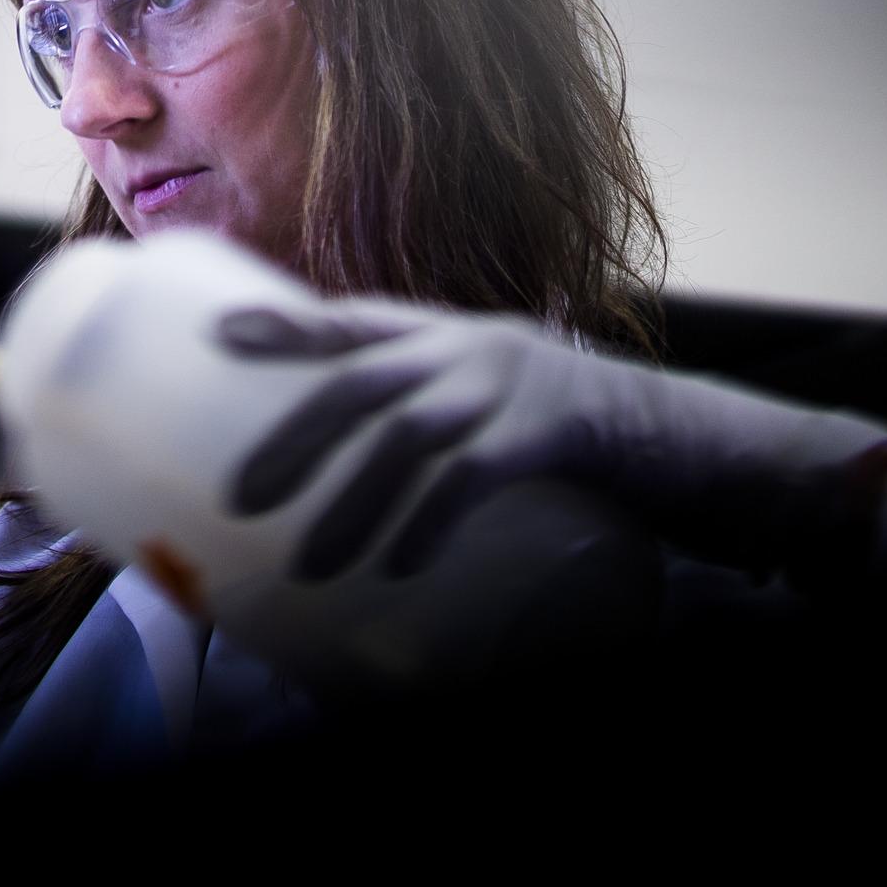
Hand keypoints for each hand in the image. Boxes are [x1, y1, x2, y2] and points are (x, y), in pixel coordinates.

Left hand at [214, 301, 886, 596]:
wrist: (669, 427)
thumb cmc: (553, 424)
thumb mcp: (480, 393)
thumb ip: (417, 409)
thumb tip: (325, 472)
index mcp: (444, 334)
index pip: (350, 322)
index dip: (283, 327)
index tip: (217, 339)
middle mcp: (467, 346)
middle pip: (361, 381)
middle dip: (295, 438)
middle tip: (240, 499)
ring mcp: (508, 386)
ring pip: (408, 436)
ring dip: (352, 502)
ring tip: (309, 563)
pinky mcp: (546, 432)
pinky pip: (472, 476)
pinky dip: (428, 521)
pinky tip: (399, 565)